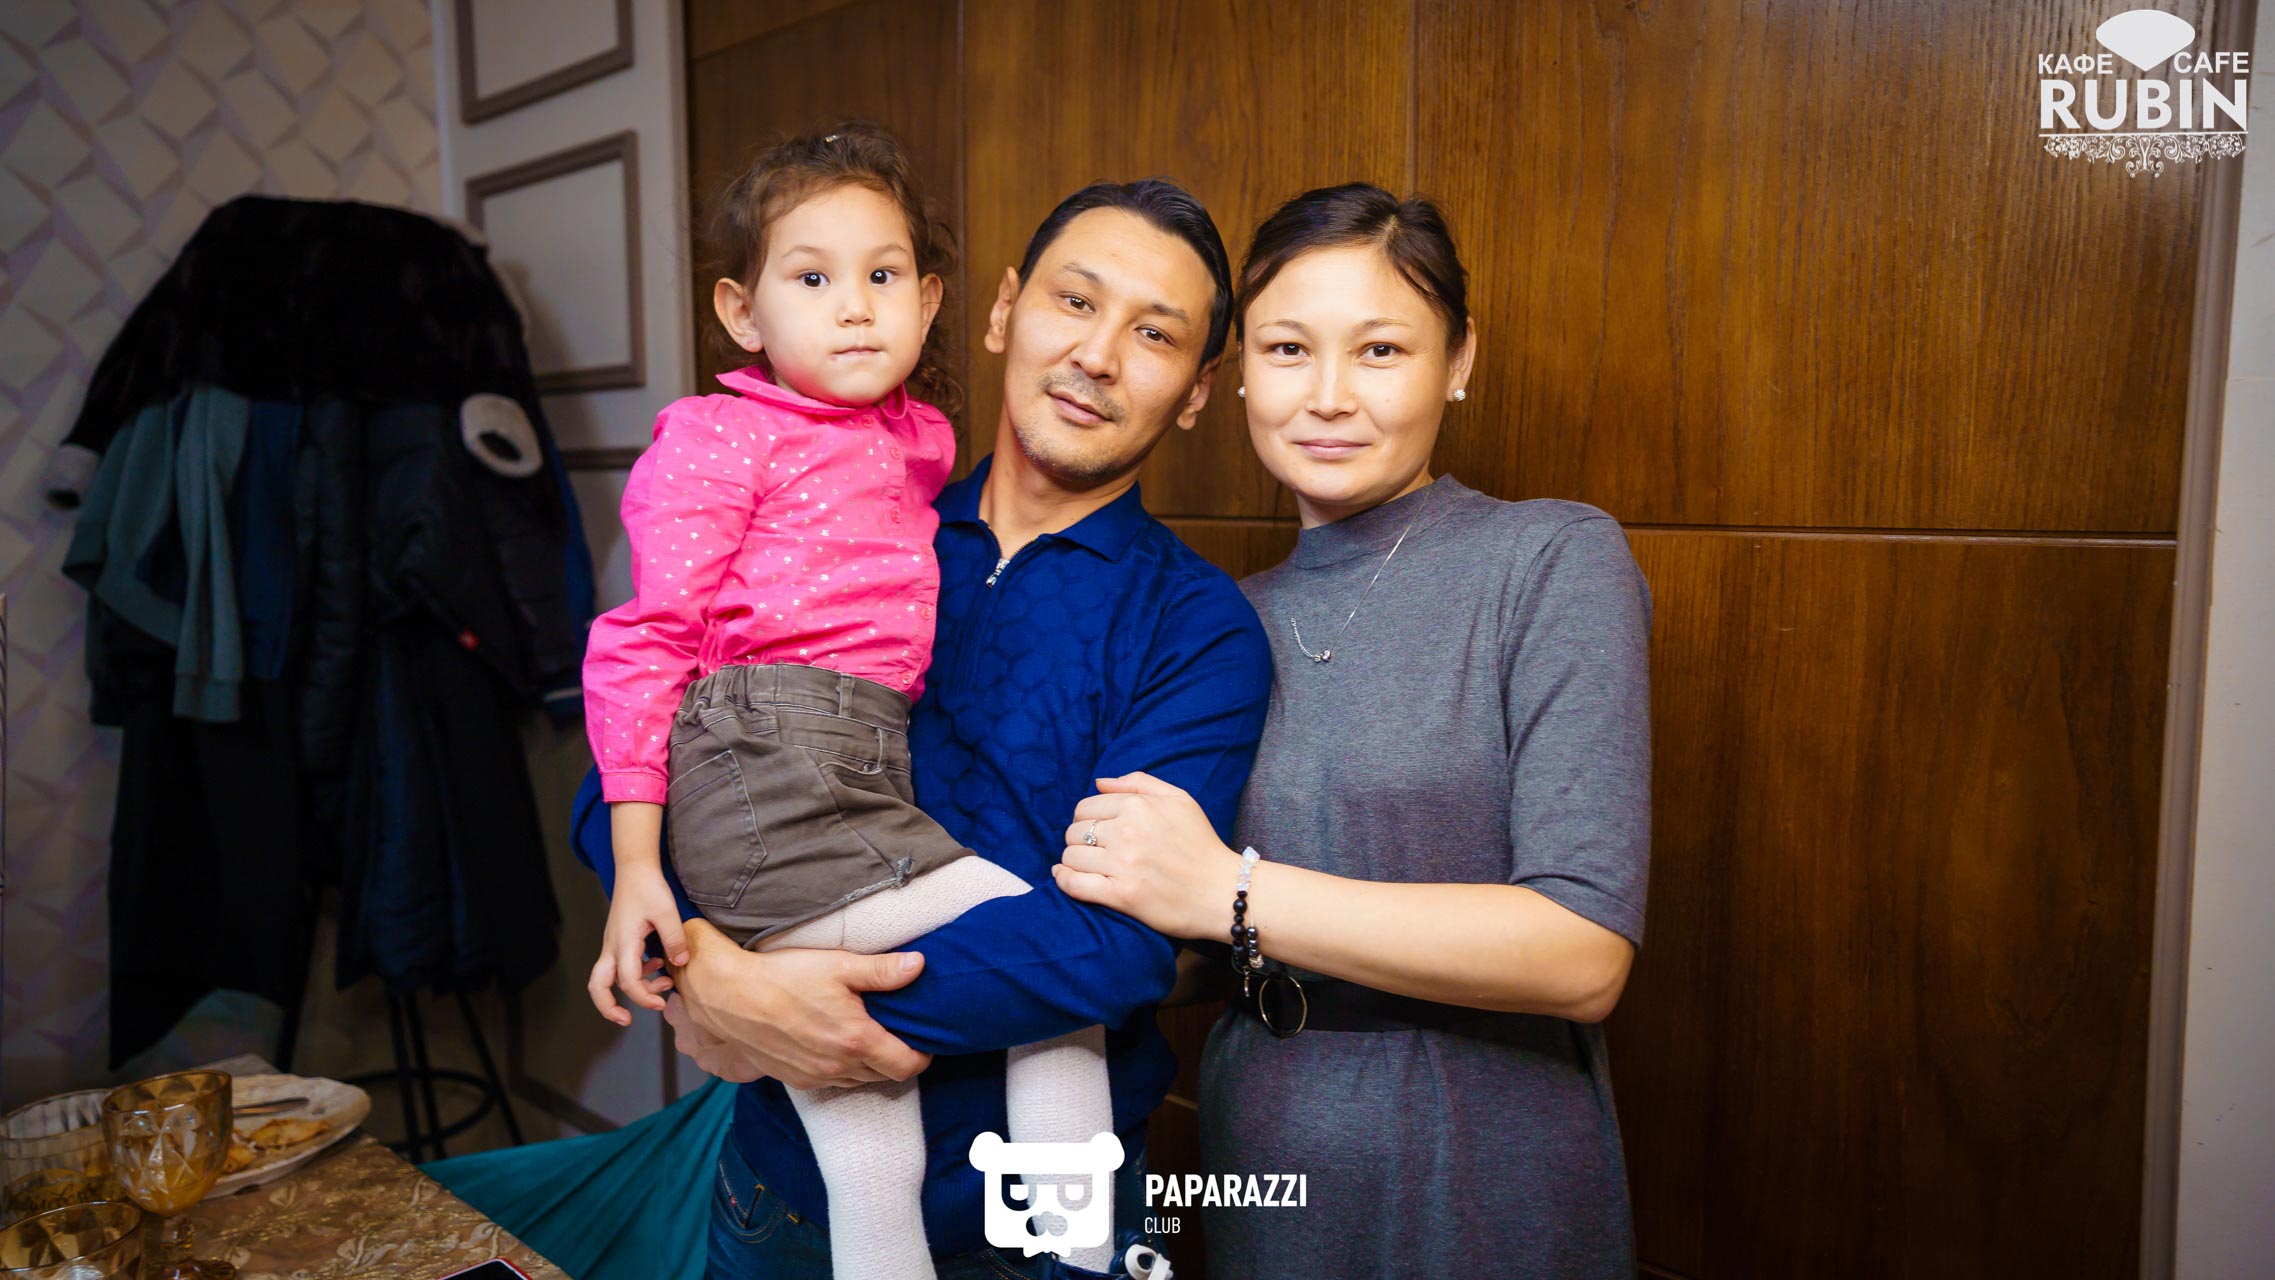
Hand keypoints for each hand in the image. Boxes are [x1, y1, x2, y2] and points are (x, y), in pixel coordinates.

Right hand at [588, 862, 690, 1025]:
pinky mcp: (619, 940)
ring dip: (632, 988)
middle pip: (597, 986)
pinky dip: (637, 973)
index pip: (628, 981)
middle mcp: (612, 947)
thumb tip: (680, 963)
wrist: (634, 868)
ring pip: (609, 977)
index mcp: (623, 943)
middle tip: (627, 1020)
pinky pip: (621, 965)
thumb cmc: (648, 888)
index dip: (643, 997)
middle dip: (608, 1008)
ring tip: (663, 984)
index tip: (662, 1003)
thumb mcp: (667, 912)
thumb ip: (674, 939)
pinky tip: (659, 966)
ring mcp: (613, 944)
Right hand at [670, 918, 934, 1089]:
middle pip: (886, 1076)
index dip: (923, 1055)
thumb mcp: (838, 965)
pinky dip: (843, 1069)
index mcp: (856, 1040)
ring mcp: (815, 1077)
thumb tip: (919, 965)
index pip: (907, 1065)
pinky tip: (836, 1045)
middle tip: (898, 1033)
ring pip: (860, 1081)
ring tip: (869, 1037)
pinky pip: (832, 1082)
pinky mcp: (795, 1079)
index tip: (923, 1038)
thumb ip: (882, 971)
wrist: (729, 997)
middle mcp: (838, 1066)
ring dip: (870, 1065)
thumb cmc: (784, 977)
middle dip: (898, 1058)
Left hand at [1056, 771, 1241, 939]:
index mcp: (1139, 806)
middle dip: (1079, 840)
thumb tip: (1100, 782)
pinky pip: (1075, 884)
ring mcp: (1123, 865)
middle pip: (1075, 832)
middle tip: (1095, 850)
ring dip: (1073, 862)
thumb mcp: (1180, 800)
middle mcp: (1128, 832)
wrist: (1222, 891)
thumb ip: (1139, 782)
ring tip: (1087, 866)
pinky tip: (1065, 878)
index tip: (1097, 831)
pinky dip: (1064, 881)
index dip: (1087, 819)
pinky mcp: (1122, 895)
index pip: (1086, 807)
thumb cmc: (1201, 844)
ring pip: (1071, 857)